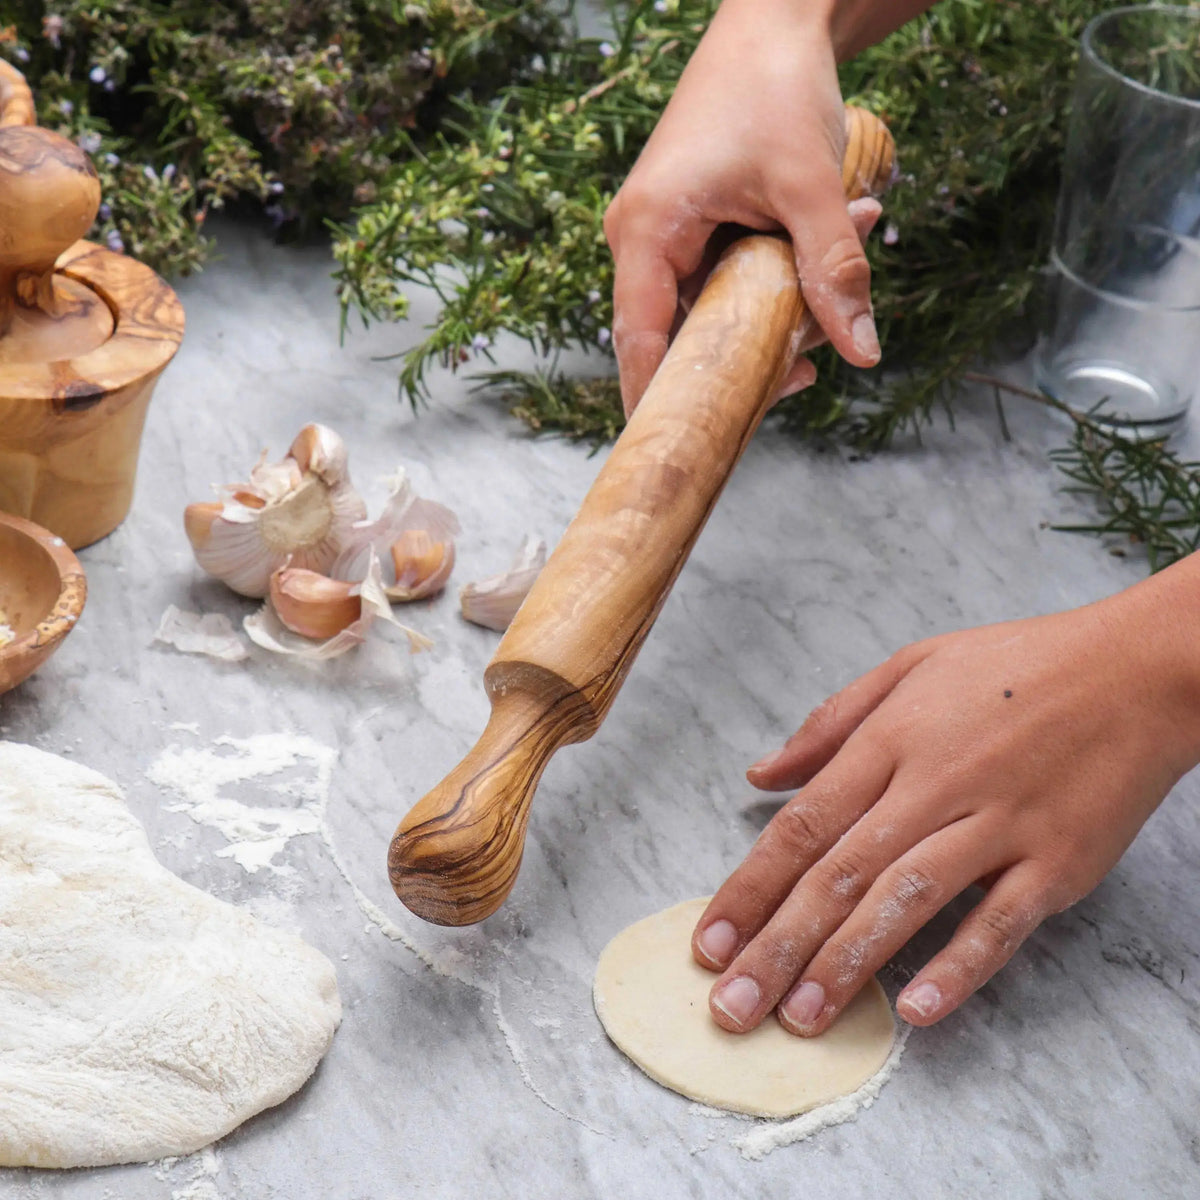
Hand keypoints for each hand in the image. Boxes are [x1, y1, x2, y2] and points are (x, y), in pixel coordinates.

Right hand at [604, 0, 882, 414]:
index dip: (657, 402)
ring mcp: (667, 240)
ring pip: (710, 317)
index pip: (640, 340)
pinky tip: (818, 263)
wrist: (774, 21)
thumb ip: (832, 272)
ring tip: (828, 287)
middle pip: (679, 340)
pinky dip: (771, 290)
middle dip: (742, 363)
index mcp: (647, 232)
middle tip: (804, 372)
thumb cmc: (774, 88)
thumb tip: (862, 352)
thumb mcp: (810, 187)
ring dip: (770, 321)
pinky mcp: (694, 233)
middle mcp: (644, 242)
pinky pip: (725, 288)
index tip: (678, 453)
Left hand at [690, 565, 1199, 1034]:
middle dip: (778, 945)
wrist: (1136, 669)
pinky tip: (916, 1010)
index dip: (750, 887)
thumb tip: (762, 772)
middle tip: (732, 1007)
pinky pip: (1000, 924)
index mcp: (890, 739)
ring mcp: (998, 826)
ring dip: (848, 966)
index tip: (710, 940)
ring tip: (799, 1017)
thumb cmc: (1016, 665)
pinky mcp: (1055, 862)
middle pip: (840, 875)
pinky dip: (958, 968)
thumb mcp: (911, 665)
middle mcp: (934, 785)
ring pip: (907, 903)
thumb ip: (830, 724)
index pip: (802, 825)